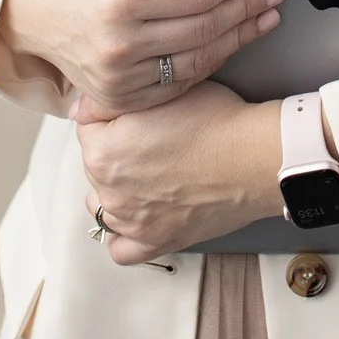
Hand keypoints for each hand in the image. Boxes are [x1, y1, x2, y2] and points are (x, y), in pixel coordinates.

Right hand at [0, 0, 286, 117]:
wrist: (28, 12)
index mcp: (116, 0)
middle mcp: (118, 45)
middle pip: (203, 27)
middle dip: (246, 5)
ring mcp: (119, 79)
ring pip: (199, 60)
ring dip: (240, 36)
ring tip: (266, 15)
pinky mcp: (121, 98)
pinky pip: (180, 84)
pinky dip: (212, 62)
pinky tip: (233, 41)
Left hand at [70, 80, 282, 264]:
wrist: (255, 155)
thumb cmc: (216, 119)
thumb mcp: (161, 90)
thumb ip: (114, 98)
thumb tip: (83, 107)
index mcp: (103, 149)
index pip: (88, 126)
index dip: (113, 114)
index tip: (135, 113)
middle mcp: (109, 189)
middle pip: (94, 163)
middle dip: (115, 148)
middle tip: (151, 136)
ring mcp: (130, 220)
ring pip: (102, 203)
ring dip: (116, 187)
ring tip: (147, 171)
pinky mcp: (155, 241)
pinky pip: (120, 248)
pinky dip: (123, 234)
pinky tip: (139, 213)